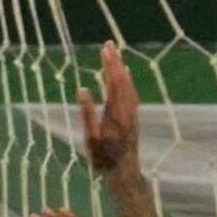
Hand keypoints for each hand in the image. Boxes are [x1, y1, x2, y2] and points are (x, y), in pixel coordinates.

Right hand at [77, 41, 141, 176]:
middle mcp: (127, 110)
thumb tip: (82, 89)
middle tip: (110, 44)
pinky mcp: (133, 118)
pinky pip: (132, 94)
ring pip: (129, 86)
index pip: (113, 83)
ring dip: (122, 69)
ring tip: (116, 54)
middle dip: (115, 61)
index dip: (109, 65)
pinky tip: (126, 76)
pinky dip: (128, 81)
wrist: (124, 172)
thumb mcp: (91, 137)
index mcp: (116, 113)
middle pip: (122, 81)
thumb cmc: (104, 158)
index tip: (105, 49)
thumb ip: (87, 113)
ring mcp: (132, 114)